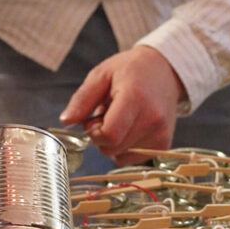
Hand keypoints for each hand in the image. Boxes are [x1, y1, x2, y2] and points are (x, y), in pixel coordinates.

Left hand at [59, 46, 185, 165]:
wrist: (164, 70)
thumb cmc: (130, 70)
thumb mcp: (101, 74)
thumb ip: (82, 99)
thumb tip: (65, 120)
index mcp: (135, 98)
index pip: (109, 134)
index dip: (94, 131)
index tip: (94, 118)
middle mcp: (152, 119)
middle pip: (112, 148)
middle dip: (100, 136)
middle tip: (106, 114)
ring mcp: (160, 135)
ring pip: (120, 156)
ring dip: (113, 141)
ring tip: (121, 117)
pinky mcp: (163, 145)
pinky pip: (132, 158)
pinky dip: (124, 147)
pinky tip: (130, 127)